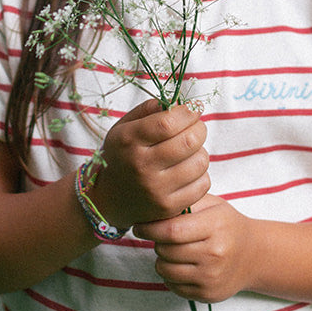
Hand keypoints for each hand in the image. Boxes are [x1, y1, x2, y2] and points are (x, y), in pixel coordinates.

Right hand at [92, 98, 209, 229]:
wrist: (108, 199)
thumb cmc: (123, 155)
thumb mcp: (124, 127)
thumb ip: (149, 110)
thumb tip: (180, 103)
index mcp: (129, 141)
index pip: (168, 123)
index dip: (188, 112)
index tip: (193, 109)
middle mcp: (141, 166)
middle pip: (189, 141)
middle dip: (199, 129)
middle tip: (195, 128)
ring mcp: (156, 190)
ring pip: (200, 162)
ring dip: (200, 152)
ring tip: (189, 152)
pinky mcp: (169, 207)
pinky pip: (202, 184)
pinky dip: (200, 174)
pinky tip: (188, 171)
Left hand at [136, 194, 258, 303]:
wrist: (253, 256)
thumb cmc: (227, 225)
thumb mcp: (213, 205)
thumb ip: (186, 203)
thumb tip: (154, 208)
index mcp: (215, 227)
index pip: (172, 230)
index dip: (150, 228)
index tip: (140, 226)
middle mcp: (215, 254)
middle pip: (166, 251)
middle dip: (157, 242)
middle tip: (162, 237)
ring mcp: (211, 277)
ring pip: (166, 270)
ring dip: (162, 259)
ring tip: (172, 251)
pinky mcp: (207, 294)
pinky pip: (173, 286)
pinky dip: (171, 275)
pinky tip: (181, 265)